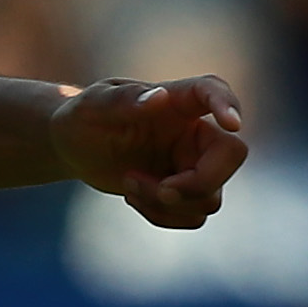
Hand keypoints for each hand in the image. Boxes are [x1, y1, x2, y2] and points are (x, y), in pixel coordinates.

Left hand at [53, 74, 249, 229]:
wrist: (74, 147)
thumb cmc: (83, 117)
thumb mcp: (94, 105)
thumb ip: (124, 100)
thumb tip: (160, 97)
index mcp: (177, 100)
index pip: (213, 90)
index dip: (228, 105)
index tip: (233, 123)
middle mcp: (193, 130)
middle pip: (231, 155)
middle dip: (199, 183)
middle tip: (162, 189)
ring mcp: (193, 162)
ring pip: (210, 196)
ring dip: (167, 204)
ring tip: (129, 185)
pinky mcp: (185, 191)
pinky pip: (194, 215)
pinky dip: (163, 216)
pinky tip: (134, 197)